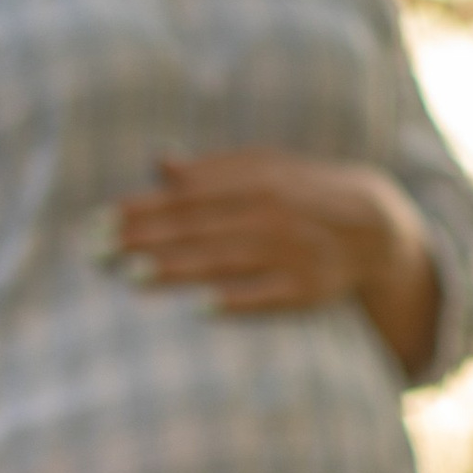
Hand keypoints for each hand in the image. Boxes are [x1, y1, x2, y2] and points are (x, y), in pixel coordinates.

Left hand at [109, 150, 439, 362]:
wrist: (375, 226)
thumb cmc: (301, 194)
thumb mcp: (264, 170)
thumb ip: (211, 169)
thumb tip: (158, 161)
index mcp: (258, 178)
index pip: (187, 194)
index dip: (141, 208)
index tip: (98, 223)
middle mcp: (274, 211)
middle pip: (198, 226)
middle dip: (145, 239)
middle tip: (98, 254)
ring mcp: (294, 250)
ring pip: (226, 260)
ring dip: (179, 268)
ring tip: (133, 277)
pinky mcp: (311, 289)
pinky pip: (269, 297)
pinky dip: (238, 302)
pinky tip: (201, 311)